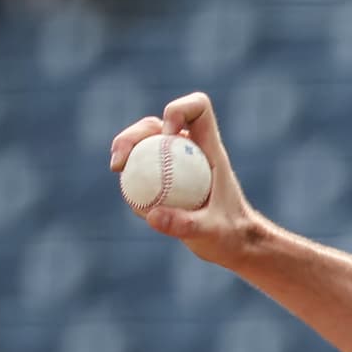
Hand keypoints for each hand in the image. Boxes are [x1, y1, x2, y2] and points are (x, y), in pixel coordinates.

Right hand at [107, 92, 259, 265]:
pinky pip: (143, 168)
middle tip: (121, 161)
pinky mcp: (165, 178)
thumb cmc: (231, 233)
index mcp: (210, 148)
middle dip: (135, 133)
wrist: (234, 243)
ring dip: (126, 148)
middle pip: (158, 123)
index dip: (179, 111)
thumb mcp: (211, 232)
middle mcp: (191, 148)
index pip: (198, 108)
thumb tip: (151, 215)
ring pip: (145, 142)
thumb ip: (186, 224)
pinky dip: (131, 174)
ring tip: (116, 169)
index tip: (168, 136)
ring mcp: (176, 161)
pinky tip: (127, 193)